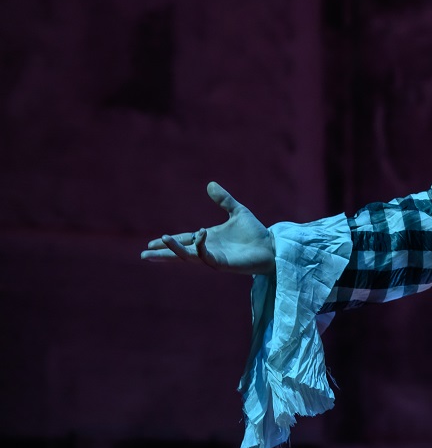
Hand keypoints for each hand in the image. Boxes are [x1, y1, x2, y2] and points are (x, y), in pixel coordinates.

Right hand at [141, 182, 275, 274]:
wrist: (271, 246)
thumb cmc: (255, 233)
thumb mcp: (237, 212)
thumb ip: (224, 200)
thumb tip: (210, 184)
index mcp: (208, 238)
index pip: (184, 240)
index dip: (169, 241)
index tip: (152, 242)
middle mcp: (208, 249)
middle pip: (180, 252)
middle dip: (163, 254)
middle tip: (144, 254)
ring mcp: (214, 257)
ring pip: (189, 257)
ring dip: (175, 250)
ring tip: (162, 241)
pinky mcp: (223, 263)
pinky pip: (206, 257)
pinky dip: (200, 247)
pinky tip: (199, 235)